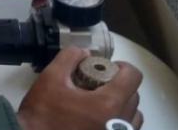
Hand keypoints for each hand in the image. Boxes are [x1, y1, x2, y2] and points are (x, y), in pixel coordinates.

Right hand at [17, 48, 143, 129]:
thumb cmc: (43, 111)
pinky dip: (120, 122)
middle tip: (98, 84)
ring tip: (101, 104)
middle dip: (120, 85)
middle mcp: (120, 124)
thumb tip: (85, 53)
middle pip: (134, 96)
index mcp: (108, 103)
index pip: (133, 76)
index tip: (107, 68)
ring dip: (123, 105)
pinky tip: (100, 120)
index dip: (122, 67)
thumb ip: (69, 57)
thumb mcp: (50, 77)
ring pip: (134, 117)